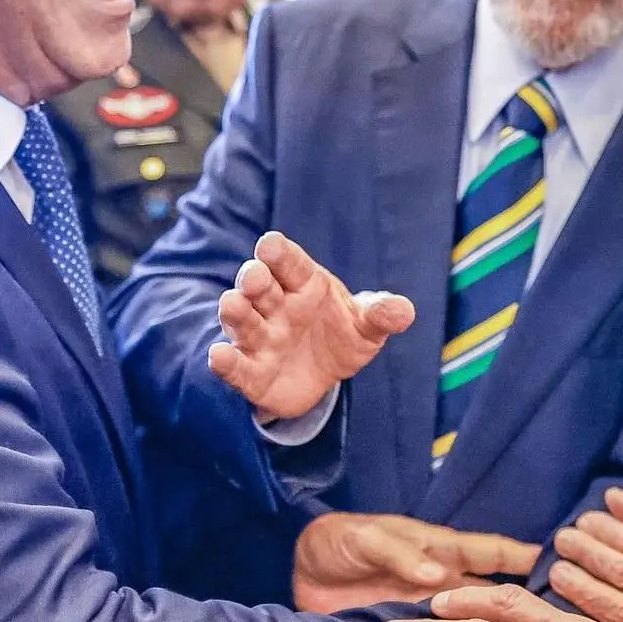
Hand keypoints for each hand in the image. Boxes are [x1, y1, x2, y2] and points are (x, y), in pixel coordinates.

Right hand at [208, 231, 414, 419]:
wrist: (324, 376)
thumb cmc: (342, 335)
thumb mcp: (367, 326)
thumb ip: (381, 315)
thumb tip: (404, 311)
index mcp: (304, 283)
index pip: (290, 262)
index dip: (278, 253)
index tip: (269, 244)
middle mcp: (275, 305)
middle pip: (259, 285)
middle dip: (254, 278)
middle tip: (255, 276)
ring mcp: (260, 337)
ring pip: (241, 319)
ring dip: (234, 311)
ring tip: (232, 305)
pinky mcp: (251, 372)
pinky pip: (236, 365)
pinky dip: (225, 361)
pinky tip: (218, 356)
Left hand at [294, 512, 540, 612]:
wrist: (301, 570)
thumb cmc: (338, 543)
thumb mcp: (365, 540)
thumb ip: (398, 554)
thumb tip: (433, 577)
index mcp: (438, 554)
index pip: (490, 553)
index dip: (521, 558)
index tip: (557, 567)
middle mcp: (440, 589)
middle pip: (483, 606)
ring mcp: (426, 620)